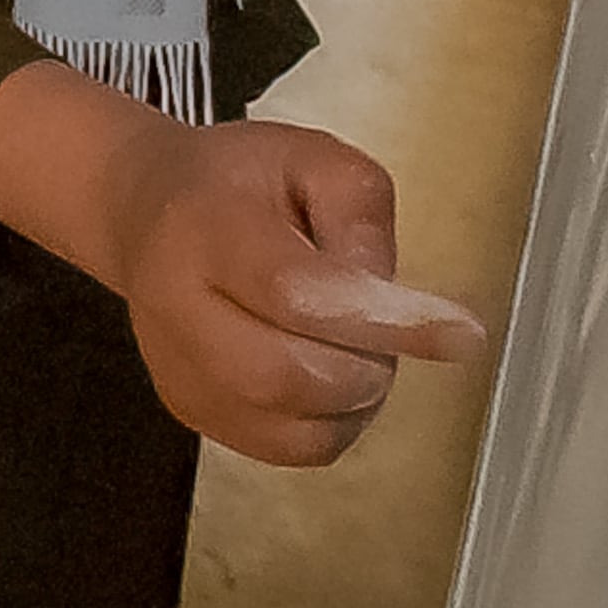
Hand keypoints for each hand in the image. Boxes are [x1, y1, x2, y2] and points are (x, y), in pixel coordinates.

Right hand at [0, 61, 484, 468]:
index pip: (295, 292)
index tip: (464, 333)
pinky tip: (324, 374)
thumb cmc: (240, 181)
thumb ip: (363, 218)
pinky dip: (330, 423)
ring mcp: (179, 371)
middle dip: (367, 366)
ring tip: (350, 347)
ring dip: (354, 401)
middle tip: (386, 332)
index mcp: (204, 228)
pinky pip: (287, 450)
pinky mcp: (189, 412)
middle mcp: (175, 307)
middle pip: (289, 377)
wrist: (144, 210)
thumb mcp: (312, 158)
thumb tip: (397, 307)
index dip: (385, 320)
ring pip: (296, 430)